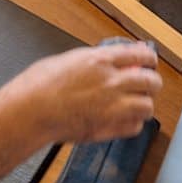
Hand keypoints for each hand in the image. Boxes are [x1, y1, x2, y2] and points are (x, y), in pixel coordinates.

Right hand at [18, 42, 161, 142]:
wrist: (30, 110)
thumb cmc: (39, 84)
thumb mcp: (67, 59)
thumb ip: (91, 60)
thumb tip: (106, 60)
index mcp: (100, 60)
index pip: (139, 55)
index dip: (149, 57)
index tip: (149, 60)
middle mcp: (111, 82)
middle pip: (151, 80)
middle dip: (151, 81)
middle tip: (147, 82)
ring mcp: (112, 106)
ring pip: (147, 106)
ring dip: (143, 104)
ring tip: (135, 103)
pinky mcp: (108, 127)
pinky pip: (134, 127)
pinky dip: (132, 123)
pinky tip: (123, 119)